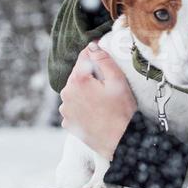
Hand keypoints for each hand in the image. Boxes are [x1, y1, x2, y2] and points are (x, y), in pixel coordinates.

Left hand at [58, 41, 136, 159]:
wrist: (120, 142)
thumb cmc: (121, 112)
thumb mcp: (117, 81)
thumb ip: (103, 60)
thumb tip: (92, 45)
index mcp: (77, 81)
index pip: (84, 57)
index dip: (96, 55)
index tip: (105, 59)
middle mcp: (66, 94)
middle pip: (78, 75)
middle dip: (91, 76)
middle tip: (108, 86)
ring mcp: (65, 110)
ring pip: (75, 91)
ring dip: (86, 91)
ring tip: (103, 101)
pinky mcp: (68, 122)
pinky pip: (74, 106)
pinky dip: (83, 105)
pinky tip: (97, 111)